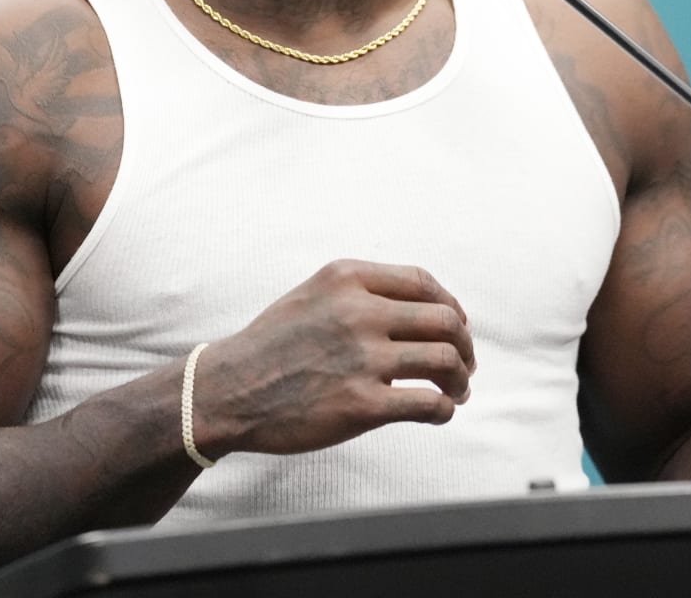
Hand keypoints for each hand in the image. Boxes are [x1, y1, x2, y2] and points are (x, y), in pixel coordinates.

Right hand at [189, 260, 475, 457]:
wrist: (226, 392)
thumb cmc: (271, 346)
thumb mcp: (313, 295)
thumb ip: (362, 292)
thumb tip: (424, 307)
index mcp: (347, 278)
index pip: (424, 281)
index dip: (451, 304)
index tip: (456, 325)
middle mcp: (359, 312)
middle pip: (445, 320)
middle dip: (464, 346)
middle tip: (464, 366)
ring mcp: (362, 359)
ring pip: (445, 361)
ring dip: (460, 380)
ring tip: (456, 392)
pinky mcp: (362, 405)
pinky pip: (429, 404)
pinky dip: (444, 409)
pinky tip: (438, 412)